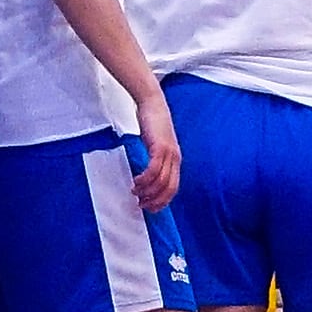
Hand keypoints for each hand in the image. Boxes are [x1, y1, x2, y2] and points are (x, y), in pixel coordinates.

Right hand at [130, 99, 180, 213]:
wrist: (152, 104)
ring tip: (136, 192)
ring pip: (160, 182)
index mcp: (175, 160)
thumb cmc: (152, 123)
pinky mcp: (160, 148)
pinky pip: (153, 170)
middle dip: (155, 200)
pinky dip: (144, 179)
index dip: (163, 201)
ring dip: (147, 191)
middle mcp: (175, 159)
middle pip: (169, 189)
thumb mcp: (155, 144)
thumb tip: (147, 174)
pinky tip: (137, 181)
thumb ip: (155, 158)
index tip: (151, 207)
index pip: (173, 188)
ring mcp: (169, 153)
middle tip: (142, 204)